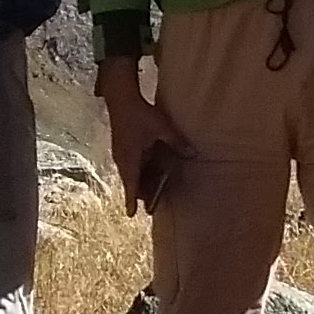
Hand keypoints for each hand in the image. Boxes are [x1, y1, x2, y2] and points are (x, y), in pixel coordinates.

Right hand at [102, 61, 186, 214]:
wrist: (121, 98)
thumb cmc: (139, 114)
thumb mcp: (161, 128)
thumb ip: (177, 142)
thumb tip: (193, 153)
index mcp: (130, 158)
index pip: (130, 184)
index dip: (131, 200)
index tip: (131, 214)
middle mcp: (123, 159)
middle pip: (132, 182)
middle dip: (141, 194)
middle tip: (152, 206)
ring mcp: (121, 153)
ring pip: (132, 174)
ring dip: (141, 183)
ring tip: (153, 191)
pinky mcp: (122, 147)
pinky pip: (131, 165)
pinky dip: (140, 171)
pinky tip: (150, 170)